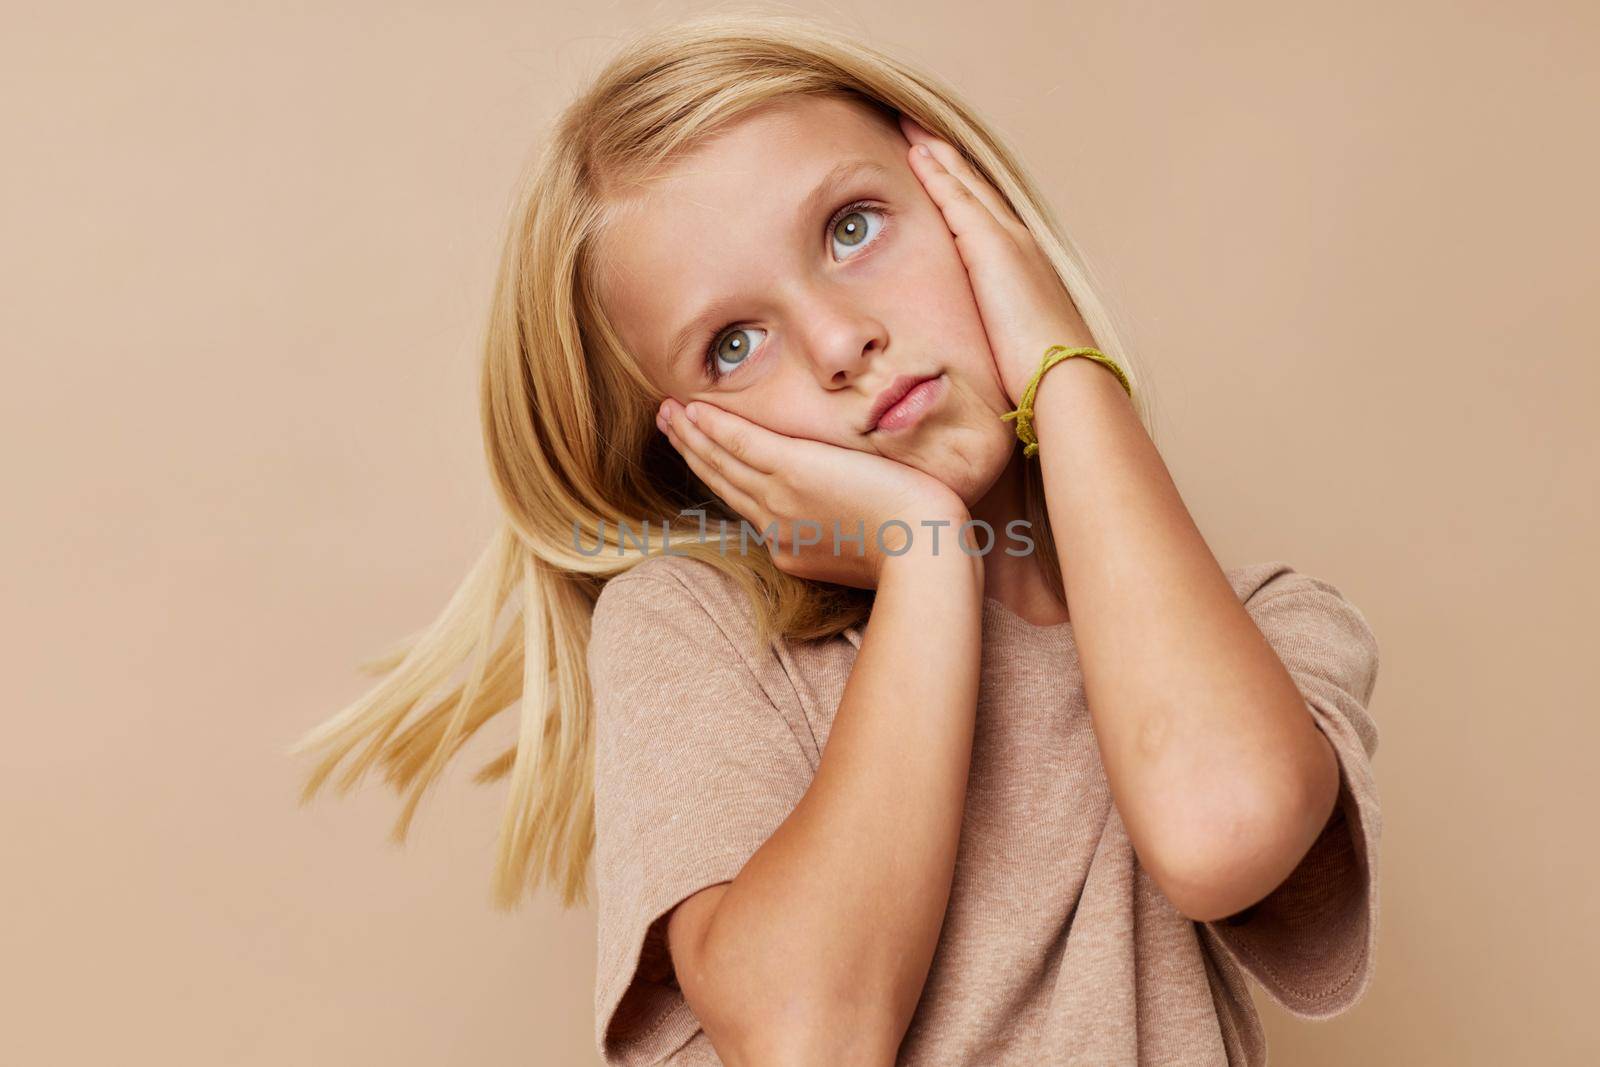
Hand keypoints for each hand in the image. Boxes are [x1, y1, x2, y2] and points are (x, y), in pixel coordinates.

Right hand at [656, 398, 969, 589]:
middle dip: (694, 452)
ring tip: (668, 413)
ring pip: (724, 462)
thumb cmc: (918, 552)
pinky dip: (715, 427)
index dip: (722, 478)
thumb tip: (853, 519)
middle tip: (669, 426)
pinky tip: (694, 410)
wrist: (924, 556)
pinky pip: (743, 444)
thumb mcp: (872, 548)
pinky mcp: (795, 471)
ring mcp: (782, 499)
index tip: (705, 459)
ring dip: (692, 435)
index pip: (750, 505)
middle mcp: (778, 526)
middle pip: (725, 483)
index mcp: (793, 547)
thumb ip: (848, 532)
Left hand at [898, 114, 1098, 408]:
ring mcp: (1007, 239)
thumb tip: (987, 347)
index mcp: (1024, 265)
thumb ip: (998, 331)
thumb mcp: (1014, 346)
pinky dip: (937, 173)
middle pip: (976, 188)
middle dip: (948, 158)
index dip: (961, 187)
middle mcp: (1019, 242)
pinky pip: (956, 199)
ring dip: (938, 153)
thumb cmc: (1042, 376)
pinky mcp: (991, 246)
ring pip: (966, 183)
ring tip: (911, 127)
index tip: (939, 166)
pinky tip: (916, 154)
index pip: (985, 215)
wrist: (1065, 378)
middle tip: (920, 130)